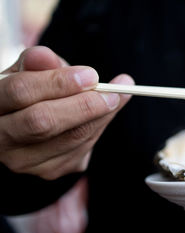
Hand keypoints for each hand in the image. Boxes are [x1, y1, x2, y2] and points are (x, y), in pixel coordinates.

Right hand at [0, 46, 132, 179]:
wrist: (26, 125)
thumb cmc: (29, 92)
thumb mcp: (27, 73)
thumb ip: (37, 64)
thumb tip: (45, 56)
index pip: (21, 92)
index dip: (58, 82)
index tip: (91, 75)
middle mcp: (0, 139)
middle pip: (43, 122)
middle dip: (84, 104)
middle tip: (114, 92)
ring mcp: (22, 161)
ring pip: (70, 138)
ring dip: (101, 116)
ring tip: (118, 95)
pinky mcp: (47, 171)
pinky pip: (82, 149)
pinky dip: (99, 127)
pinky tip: (107, 112)